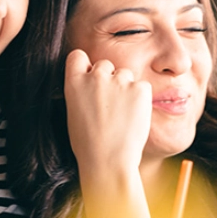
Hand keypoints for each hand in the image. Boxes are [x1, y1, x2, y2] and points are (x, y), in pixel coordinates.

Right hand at [64, 49, 151, 177]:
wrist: (109, 161)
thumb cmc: (88, 144)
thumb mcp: (74, 113)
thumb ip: (81, 92)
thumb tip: (90, 84)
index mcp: (74, 82)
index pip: (78, 56)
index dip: (85, 66)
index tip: (89, 77)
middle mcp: (96, 76)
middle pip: (105, 64)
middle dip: (109, 79)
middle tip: (110, 104)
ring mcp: (119, 80)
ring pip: (126, 74)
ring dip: (126, 88)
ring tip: (122, 114)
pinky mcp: (140, 88)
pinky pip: (142, 86)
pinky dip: (141, 98)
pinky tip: (134, 116)